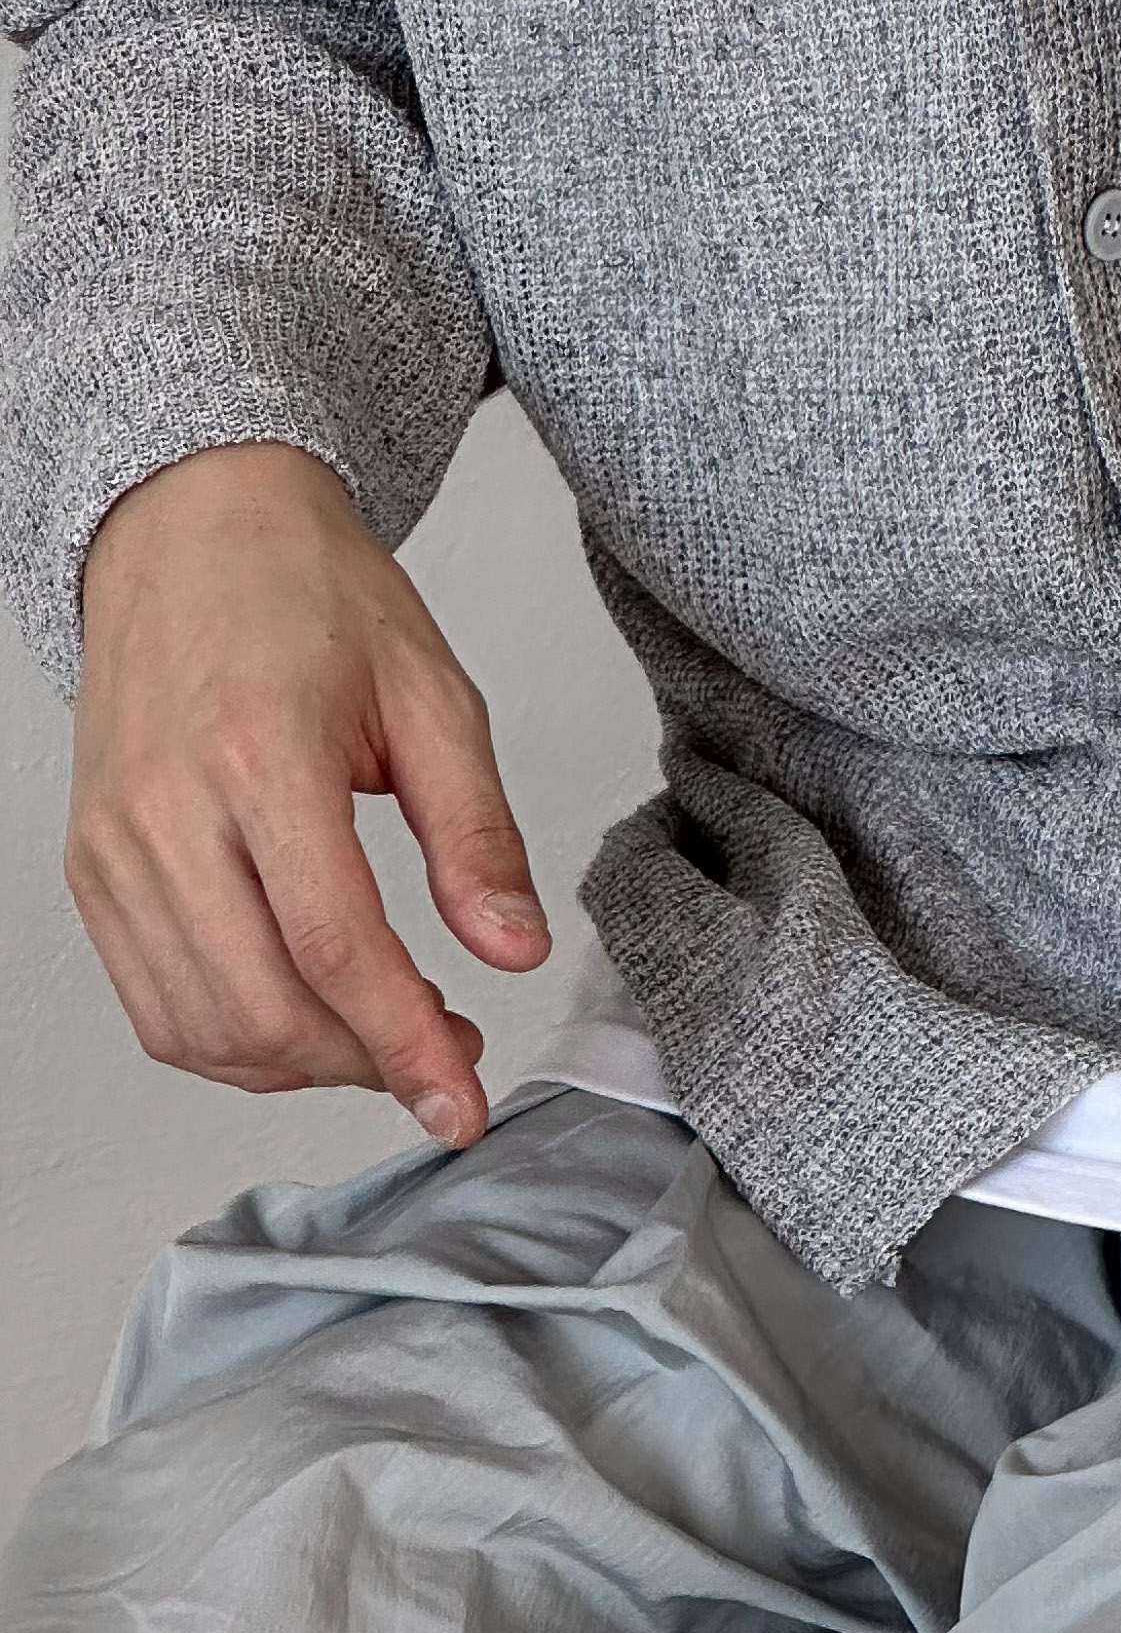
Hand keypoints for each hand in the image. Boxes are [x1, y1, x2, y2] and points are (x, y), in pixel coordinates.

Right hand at [68, 443, 548, 1145]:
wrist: (194, 530)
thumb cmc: (310, 596)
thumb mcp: (435, 697)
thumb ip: (478, 835)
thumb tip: (516, 950)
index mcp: (261, 754)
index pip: (336, 946)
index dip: (406, 1043)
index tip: (463, 1102)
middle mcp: (167, 808)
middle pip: (263, 1006)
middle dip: (365, 1061)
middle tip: (445, 1052)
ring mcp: (114, 845)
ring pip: (200, 1026)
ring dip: (302, 1064)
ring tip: (383, 1032)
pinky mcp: (91, 868)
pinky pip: (154, 1002)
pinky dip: (233, 1040)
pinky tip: (305, 1014)